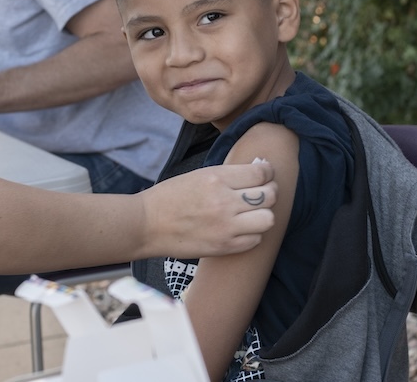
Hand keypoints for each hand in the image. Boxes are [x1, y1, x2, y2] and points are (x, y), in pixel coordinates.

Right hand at [140, 162, 276, 257]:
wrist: (146, 224)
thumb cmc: (169, 197)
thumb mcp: (198, 175)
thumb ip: (228, 175)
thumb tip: (259, 169)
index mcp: (217, 178)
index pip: (261, 173)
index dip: (268, 172)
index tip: (265, 173)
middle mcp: (225, 201)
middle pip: (269, 195)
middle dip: (270, 191)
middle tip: (262, 192)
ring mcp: (226, 227)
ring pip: (268, 219)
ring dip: (264, 214)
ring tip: (254, 213)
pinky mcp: (224, 247)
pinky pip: (256, 240)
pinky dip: (253, 234)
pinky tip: (242, 228)